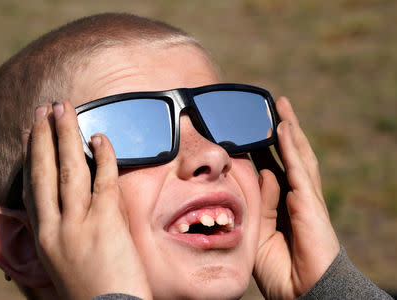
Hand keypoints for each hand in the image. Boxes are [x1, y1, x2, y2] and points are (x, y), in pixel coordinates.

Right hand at [22, 100, 151, 299]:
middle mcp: (55, 226)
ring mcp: (80, 223)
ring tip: (65, 109)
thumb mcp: (62, 260)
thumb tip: (66, 204)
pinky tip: (100, 137)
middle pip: (44, 170)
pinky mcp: (107, 223)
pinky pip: (104, 180)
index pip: (32, 186)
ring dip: (66, 135)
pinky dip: (103, 156)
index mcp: (43, 236)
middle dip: (44, 136)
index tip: (28, 134)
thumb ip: (61, 230)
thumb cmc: (89, 289)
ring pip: (69, 169)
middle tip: (45, 108)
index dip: (29, 156)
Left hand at [253, 97, 339, 298]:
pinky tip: (284, 127)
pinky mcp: (310, 203)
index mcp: (283, 203)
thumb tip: (263, 174)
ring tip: (281, 106)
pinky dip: (291, 147)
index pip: (275, 167)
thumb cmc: (280, 268)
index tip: (251, 129)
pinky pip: (297, 169)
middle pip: (289, 156)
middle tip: (272, 106)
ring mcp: (306, 197)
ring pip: (298, 155)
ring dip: (289, 129)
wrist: (302, 293)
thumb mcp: (260, 231)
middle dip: (282, 130)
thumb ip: (261, 203)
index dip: (265, 147)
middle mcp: (296, 195)